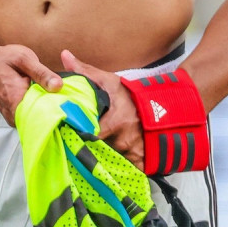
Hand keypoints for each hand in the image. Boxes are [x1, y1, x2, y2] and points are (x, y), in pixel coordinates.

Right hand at [0, 44, 61, 125]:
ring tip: (55, 98)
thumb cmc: (3, 60)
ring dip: (47, 110)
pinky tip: (44, 100)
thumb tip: (59, 86)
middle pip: (41, 120)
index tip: (69, 103)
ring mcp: (13, 118)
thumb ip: (42, 73)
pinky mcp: (14, 118)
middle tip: (65, 99)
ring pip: (36, 120)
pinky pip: (31, 118)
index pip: (43, 115)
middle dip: (55, 110)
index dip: (58, 110)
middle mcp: (13, 114)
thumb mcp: (24, 59)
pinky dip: (39, 110)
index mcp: (17, 101)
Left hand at [61, 49, 143, 169]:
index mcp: (115, 122)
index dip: (78, 136)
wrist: (164, 107)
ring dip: (101, 159)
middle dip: (88, 149)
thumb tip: (64, 55)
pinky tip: (108, 166)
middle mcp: (124, 140)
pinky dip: (116, 169)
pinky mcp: (141, 163)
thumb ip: (84, 71)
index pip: (90, 135)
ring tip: (89, 157)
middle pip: (98, 150)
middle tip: (75, 147)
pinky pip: (124, 171)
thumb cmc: (131, 95)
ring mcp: (133, 153)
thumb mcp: (108, 81)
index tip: (67, 135)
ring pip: (109, 161)